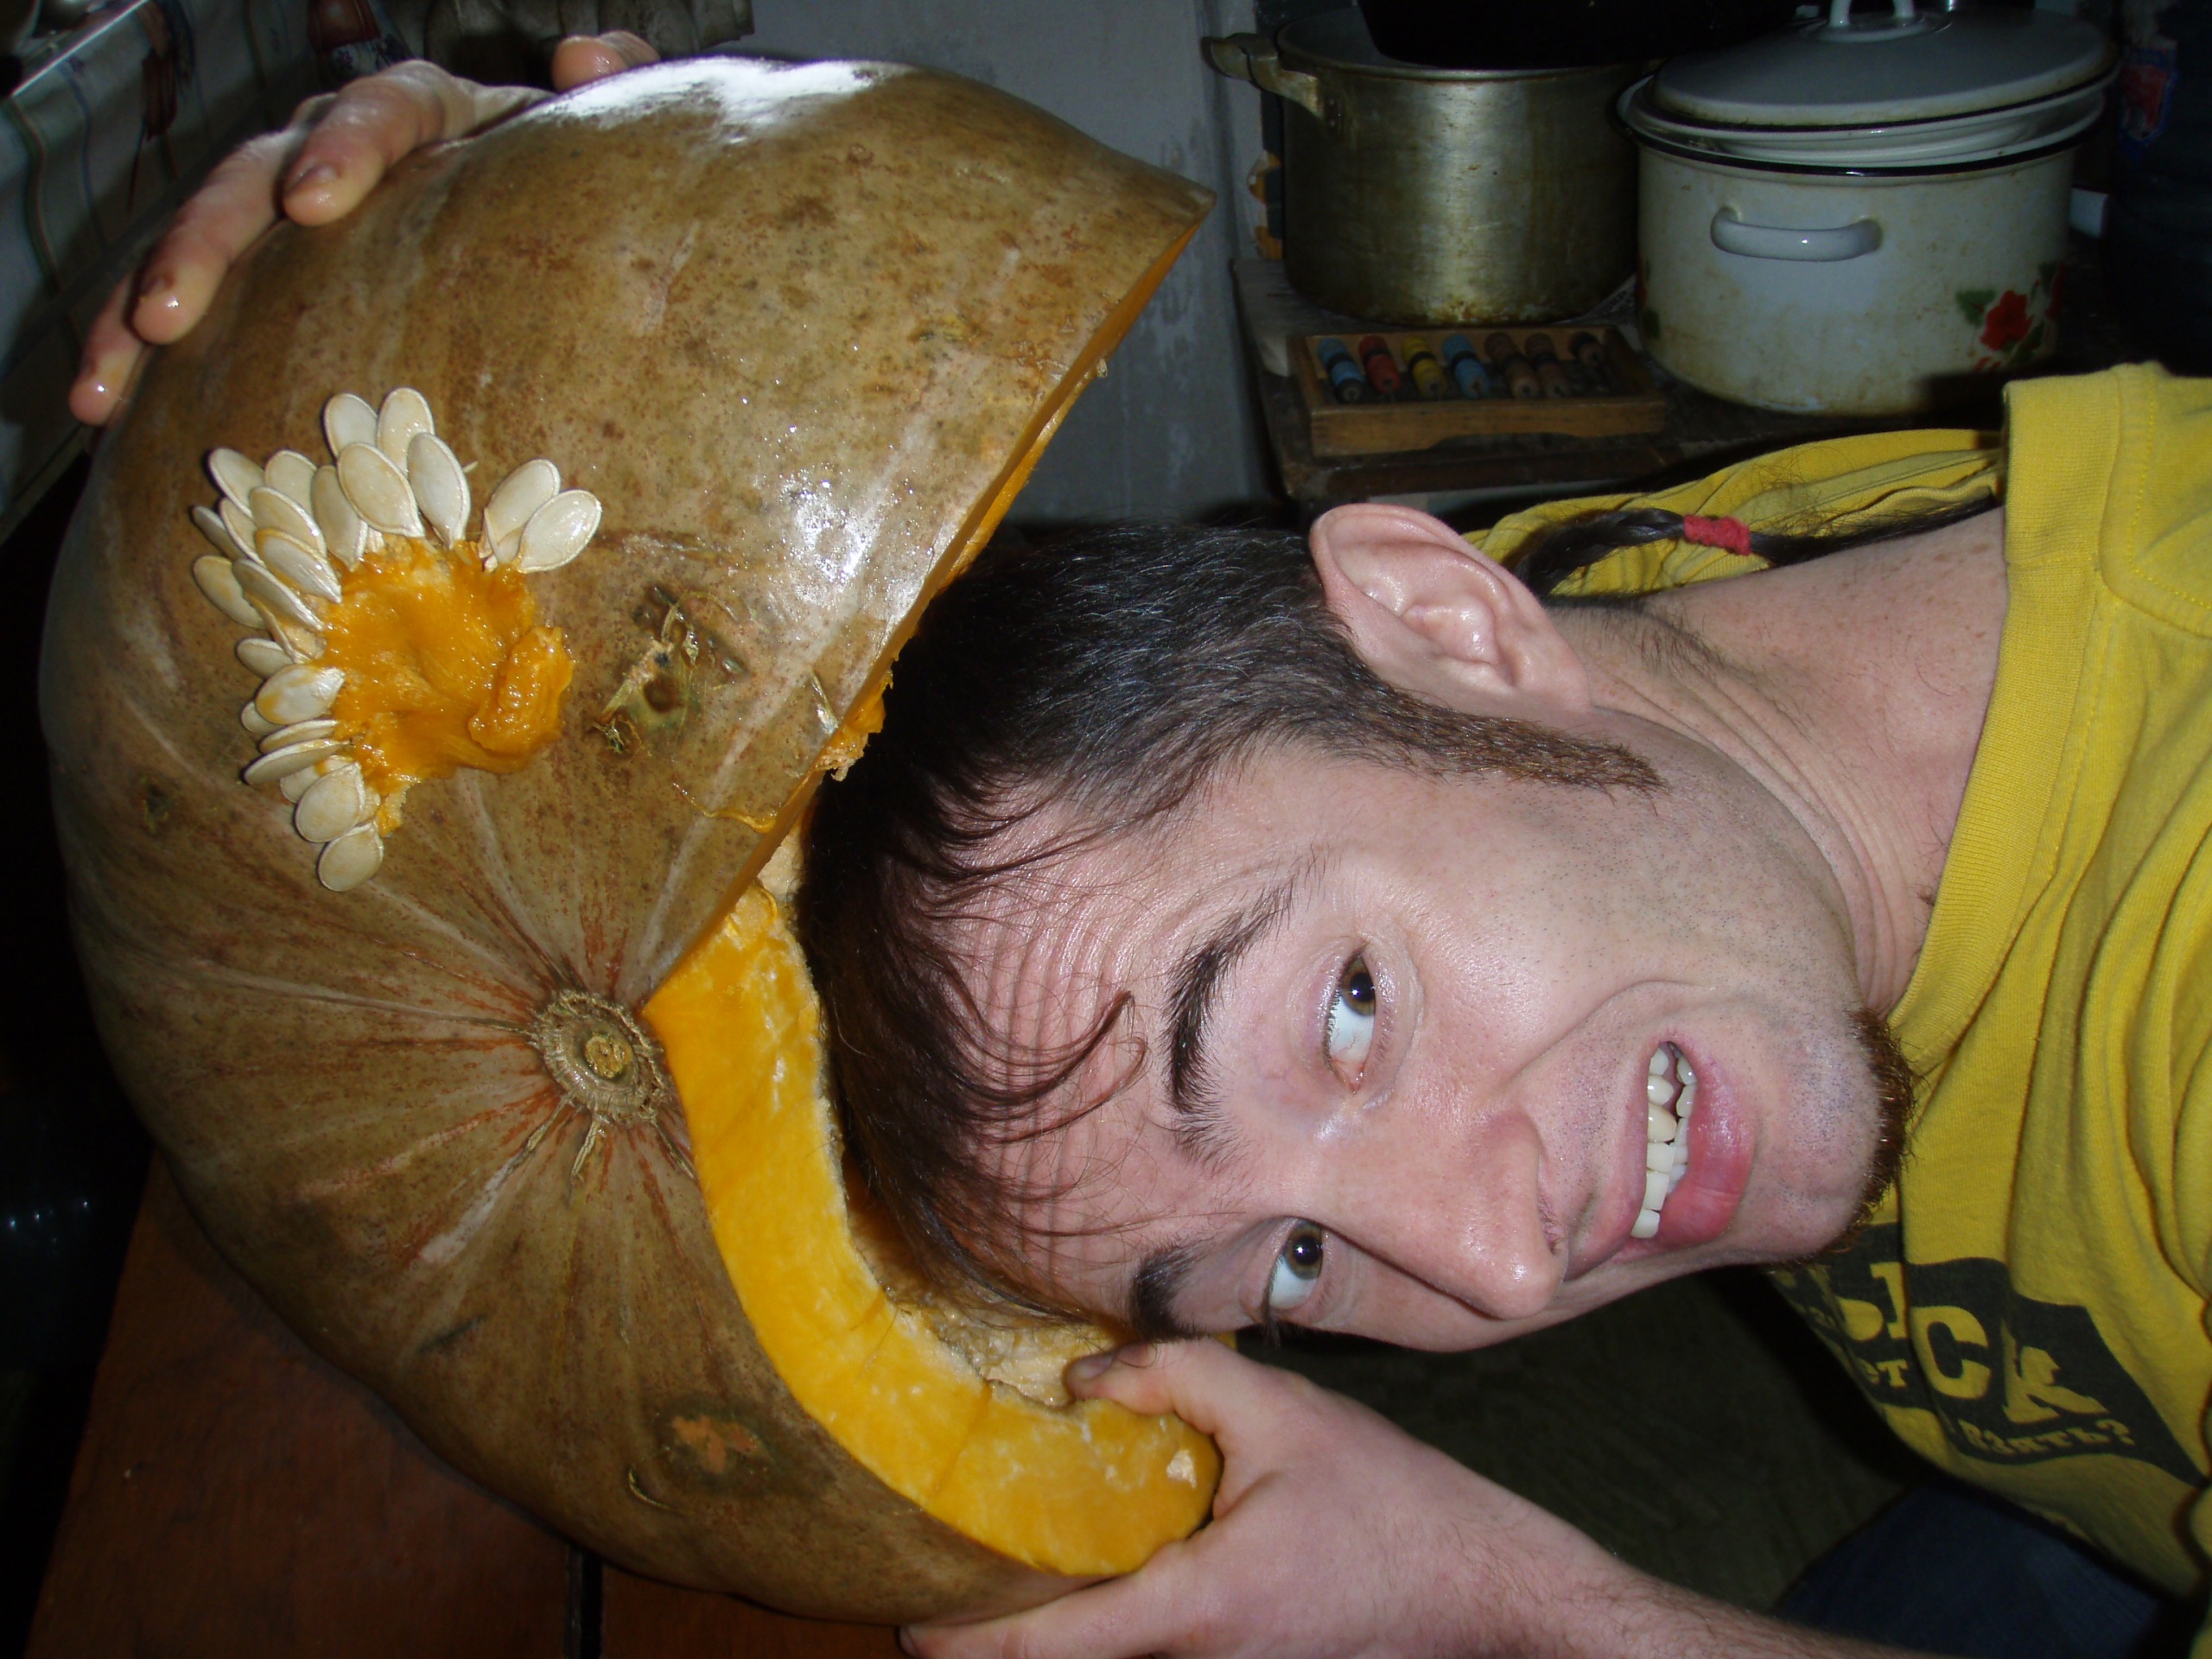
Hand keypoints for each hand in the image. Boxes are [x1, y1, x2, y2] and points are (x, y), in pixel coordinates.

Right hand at [68, 32, 658, 425]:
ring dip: (145, 301)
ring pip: (201, 238)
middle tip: (173, 313)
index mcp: (432, 114)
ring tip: (112, 376)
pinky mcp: (267, 279)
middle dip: (207, 242)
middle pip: (256, 175)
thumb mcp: (612, 136)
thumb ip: (621, 80)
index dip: (344, 145)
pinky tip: (103, 405)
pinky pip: (189, 302)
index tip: (316, 200)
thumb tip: (585, 64)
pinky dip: (140, 347)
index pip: (383, 109)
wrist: (570, 238)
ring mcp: (292, 213)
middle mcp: (342, 151)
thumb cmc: (585, 187)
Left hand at [903, 1338, 1637, 1658]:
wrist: (1488, 1589)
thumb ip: (1176, 1378)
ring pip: (1121, 1653)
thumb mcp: (1283, 1415)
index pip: (1054, 1647)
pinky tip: (1107, 1559)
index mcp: (1195, 1611)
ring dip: (1065, 1619)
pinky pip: (1165, 1645)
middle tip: (943, 1571)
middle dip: (1003, 1628)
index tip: (908, 1629)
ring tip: (1009, 1557)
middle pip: (1078, 1656)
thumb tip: (1082, 1381)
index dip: (969, 1646)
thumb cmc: (1394, 1504)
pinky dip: (1119, 1613)